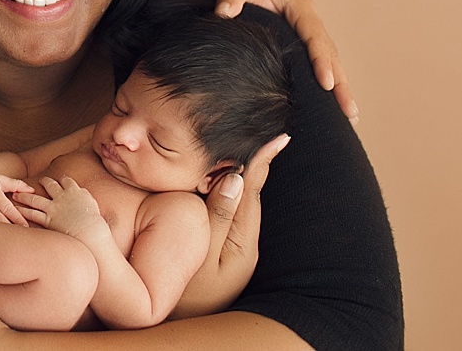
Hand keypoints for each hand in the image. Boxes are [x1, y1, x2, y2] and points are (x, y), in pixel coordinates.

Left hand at [13, 175, 105, 240]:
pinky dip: (23, 212)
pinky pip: (33, 214)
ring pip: (36, 199)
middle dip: (44, 182)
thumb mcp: (92, 203)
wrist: (89, 230)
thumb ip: (84, 196)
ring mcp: (54, 208)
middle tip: (39, 181)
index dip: (62, 179)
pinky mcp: (48, 220)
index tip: (58, 179)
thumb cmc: (93, 220)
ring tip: (17, 194)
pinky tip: (16, 210)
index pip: (66, 181)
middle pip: (50, 186)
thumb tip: (82, 193)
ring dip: (25, 196)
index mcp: (75, 191)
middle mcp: (62, 196)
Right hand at [172, 132, 288, 316]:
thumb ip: (218, 218)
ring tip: (251, 148)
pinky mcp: (228, 253)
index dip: (262, 161)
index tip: (280, 136)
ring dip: (243, 178)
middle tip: (265, 133)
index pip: (254, 192)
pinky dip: (230, 195)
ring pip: (242, 204)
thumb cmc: (186, 295)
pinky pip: (232, 215)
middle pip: (250, 194)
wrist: (182, 329)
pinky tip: (228, 181)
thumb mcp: (201, 258)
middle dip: (255, 164)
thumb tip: (236, 178)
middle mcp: (246, 244)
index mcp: (243, 242)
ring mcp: (238, 249)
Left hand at [215, 0, 358, 122]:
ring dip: (340, 89)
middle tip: (350, 114)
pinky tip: (331, 110)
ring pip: (330, 63)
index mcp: (299, 6)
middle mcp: (309, 22)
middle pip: (330, 54)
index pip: (314, 36)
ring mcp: (307, 35)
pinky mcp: (300, 46)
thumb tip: (224, 12)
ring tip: (350, 118)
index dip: (321, 60)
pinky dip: (328, 87)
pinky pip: (318, 66)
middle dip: (341, 84)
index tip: (327, 84)